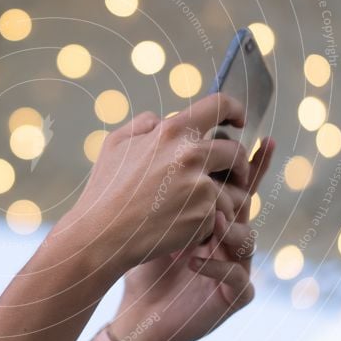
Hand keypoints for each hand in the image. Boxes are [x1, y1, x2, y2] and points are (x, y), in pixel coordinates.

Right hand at [51, 93, 248, 275]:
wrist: (101, 235)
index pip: (220, 105)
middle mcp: (191, 155)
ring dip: (224, 197)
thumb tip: (163, 119)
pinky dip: (210, 221)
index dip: (235, 110)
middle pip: (236, 152)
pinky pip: (222, 215)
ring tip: (200, 209)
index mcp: (172, 132)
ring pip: (233, 188)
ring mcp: (201, 187)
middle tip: (229, 175)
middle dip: (236, 164)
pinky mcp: (205, 217)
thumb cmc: (105, 190)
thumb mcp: (115, 143)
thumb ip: (144, 123)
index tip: (238, 122)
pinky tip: (188, 227)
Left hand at [108, 137, 275, 340]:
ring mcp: (237, 266)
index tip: (265, 139)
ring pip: (248, 240)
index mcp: (216, 215)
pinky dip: (214, 265)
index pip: (238, 184)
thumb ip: (162, 183)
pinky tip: (192, 260)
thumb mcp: (151, 217)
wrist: (140, 313)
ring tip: (209, 221)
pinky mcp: (235, 295)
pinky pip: (236, 276)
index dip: (253, 163)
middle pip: (248, 207)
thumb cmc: (144, 262)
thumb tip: (157, 131)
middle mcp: (230, 238)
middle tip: (221, 184)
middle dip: (239, 194)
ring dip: (227, 229)